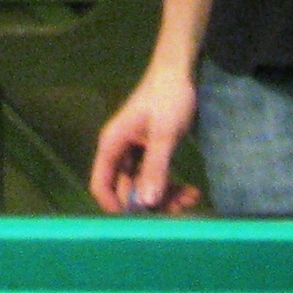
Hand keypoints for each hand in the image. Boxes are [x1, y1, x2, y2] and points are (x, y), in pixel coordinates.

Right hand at [90, 69, 203, 214]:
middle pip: (126, 190)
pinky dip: (170, 185)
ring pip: (144, 186)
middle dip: (151, 203)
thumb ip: (155, 168)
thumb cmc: (168, 97)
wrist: (180, 70)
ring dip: (165, 196)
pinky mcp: (149, 152)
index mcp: (112, 145)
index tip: (140, 221)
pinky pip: (155, 177)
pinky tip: (191, 190)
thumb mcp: (164, 134)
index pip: (101, 185)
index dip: (115, 207)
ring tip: (191, 197)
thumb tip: (147, 203)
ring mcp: (134, 153)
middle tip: (181, 208)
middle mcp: (119, 152)